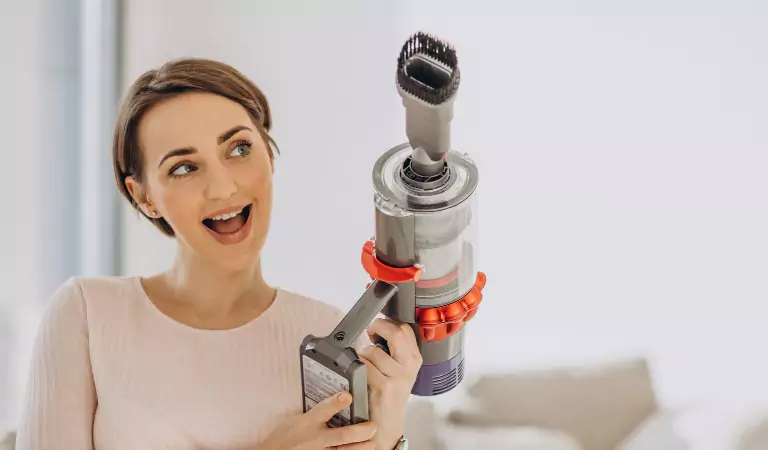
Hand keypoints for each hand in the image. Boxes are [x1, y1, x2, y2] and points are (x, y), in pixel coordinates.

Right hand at [258, 391, 376, 449]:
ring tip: (373, 442)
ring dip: (361, 447)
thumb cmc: (283, 438)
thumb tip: (334, 402)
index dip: (337, 403)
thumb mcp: (295, 419)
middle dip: (360, 431)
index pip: (324, 411)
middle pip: (342, 436)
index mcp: (308, 423)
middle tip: (373, 426)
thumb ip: (315, 412)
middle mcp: (316, 439)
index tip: (348, 395)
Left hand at [358, 318, 422, 449]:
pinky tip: (362, 376)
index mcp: (414, 358)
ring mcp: (398, 376)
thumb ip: (393, 349)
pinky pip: (365, 366)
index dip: (387, 323)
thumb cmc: (389, 394)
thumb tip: (378, 327)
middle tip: (369, 333)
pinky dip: (358, 367)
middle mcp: (409, 366)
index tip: (377, 328)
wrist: (387, 423)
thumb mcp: (399, 370)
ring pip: (373, 351)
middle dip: (377, 328)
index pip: (404, 328)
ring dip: (362, 354)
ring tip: (365, 364)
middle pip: (395, 333)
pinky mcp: (385, 386)